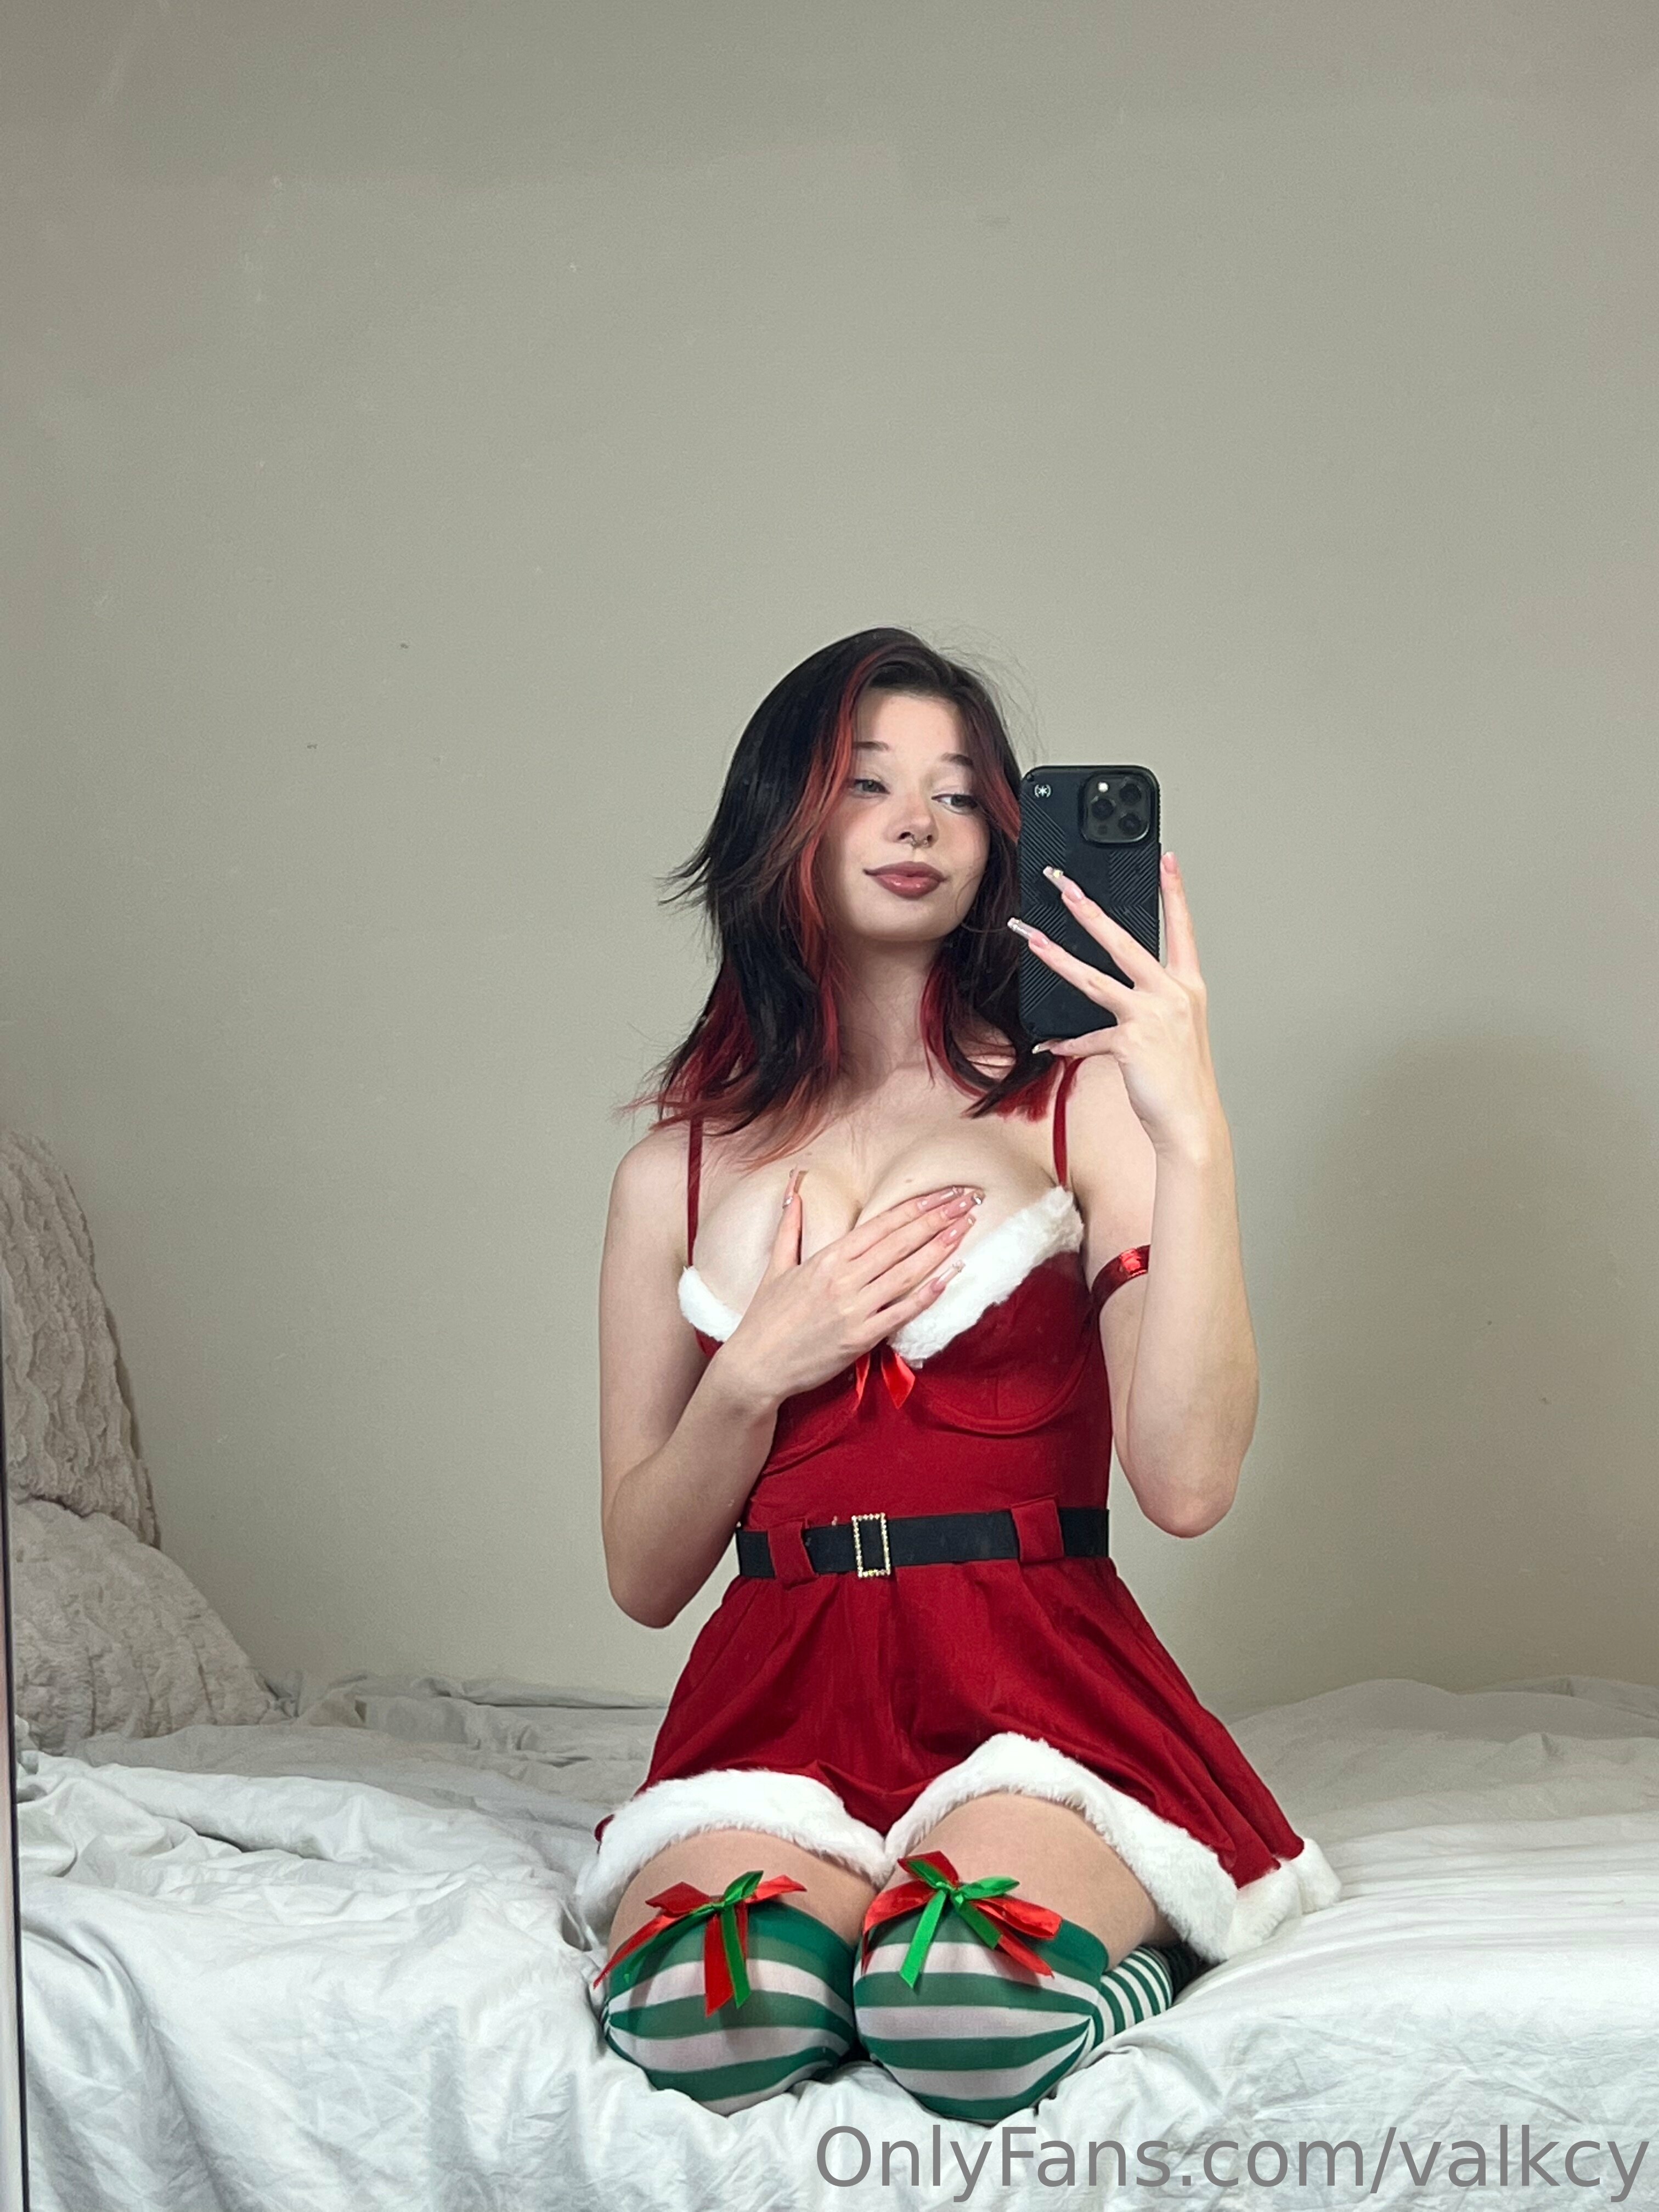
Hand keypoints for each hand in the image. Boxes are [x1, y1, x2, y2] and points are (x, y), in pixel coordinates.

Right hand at [715, 1181, 982, 1407]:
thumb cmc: (765, 1318)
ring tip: (966, 1229)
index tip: (941, 1194)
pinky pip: (901, 1312)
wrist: (755, 1366)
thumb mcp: (775, 1267)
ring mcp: (854, 1308)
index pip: (880, 1225)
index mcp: (826, 1258)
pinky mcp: (861, 1338)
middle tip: (967, 1201)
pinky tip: (950, 1277)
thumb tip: (795, 1193)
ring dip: (940, 1249)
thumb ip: (790, 1228)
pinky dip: (927, 1294)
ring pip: (906, 1272)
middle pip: (900, 1243)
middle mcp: (843, 1278)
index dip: (914, 1208)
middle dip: (937, 1219)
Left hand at [1010, 851, 1224, 1155]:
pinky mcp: (1130, 1040)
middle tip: (1065, 886)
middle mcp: (1172, 994)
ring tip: (1032, 939)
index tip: (1167, 860)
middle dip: (1090, 910)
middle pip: (1124, 941)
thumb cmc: (1181, 1077)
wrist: (1190, 1119)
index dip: (1175, 892)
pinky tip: (1050, 1045)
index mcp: (1187, 986)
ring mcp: (1151, 1015)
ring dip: (1058, 956)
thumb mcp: (1173, 1031)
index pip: (1181, 929)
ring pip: (1095, 977)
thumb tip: (1106, 1000)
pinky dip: (1069, 1043)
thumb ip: (1145, 1006)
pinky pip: (1088, 1036)